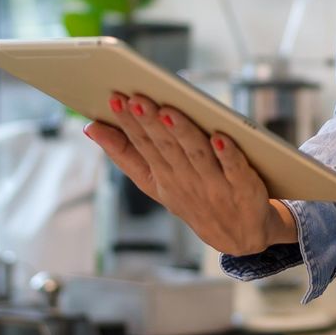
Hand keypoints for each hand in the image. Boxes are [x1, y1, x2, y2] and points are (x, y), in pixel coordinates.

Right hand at [82, 92, 297, 256]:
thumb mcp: (154, 183)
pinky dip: (228, 154)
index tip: (116, 98)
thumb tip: (90, 127)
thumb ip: (125, 155)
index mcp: (162, 177)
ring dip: (182, 133)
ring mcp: (215, 186)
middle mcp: (186, 182)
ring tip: (168, 110)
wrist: (240, 236)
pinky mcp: (244, 187)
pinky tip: (220, 137)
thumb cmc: (194, 199)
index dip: (128, 123)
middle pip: (165, 147)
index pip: (142, 146)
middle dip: (148, 122)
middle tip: (136, 97)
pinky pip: (235, 168)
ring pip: (196, 155)